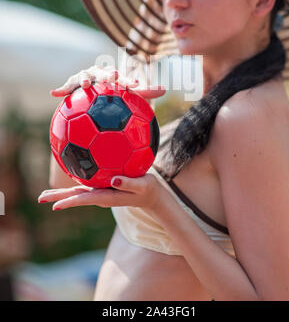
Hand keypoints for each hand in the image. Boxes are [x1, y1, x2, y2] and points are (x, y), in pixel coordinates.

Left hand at [38, 174, 164, 212]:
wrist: (151, 195)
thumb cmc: (148, 189)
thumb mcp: (143, 186)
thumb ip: (129, 183)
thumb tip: (114, 180)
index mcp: (107, 197)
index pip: (85, 199)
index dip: (70, 201)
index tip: (55, 207)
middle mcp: (100, 196)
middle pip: (76, 196)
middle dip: (58, 198)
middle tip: (40, 198)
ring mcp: (100, 192)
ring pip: (77, 192)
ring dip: (61, 194)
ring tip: (44, 195)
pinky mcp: (102, 187)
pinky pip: (84, 186)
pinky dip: (72, 185)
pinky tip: (65, 180)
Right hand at [50, 65, 165, 101]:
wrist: (95, 92)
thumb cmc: (114, 93)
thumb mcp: (128, 95)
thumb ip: (145, 93)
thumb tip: (165, 89)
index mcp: (114, 77)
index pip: (123, 79)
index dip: (129, 81)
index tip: (136, 84)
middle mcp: (100, 74)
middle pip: (104, 73)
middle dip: (108, 74)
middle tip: (113, 77)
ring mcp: (86, 77)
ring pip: (84, 76)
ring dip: (84, 79)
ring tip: (84, 84)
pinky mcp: (72, 83)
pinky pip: (66, 86)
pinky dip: (61, 89)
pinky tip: (54, 93)